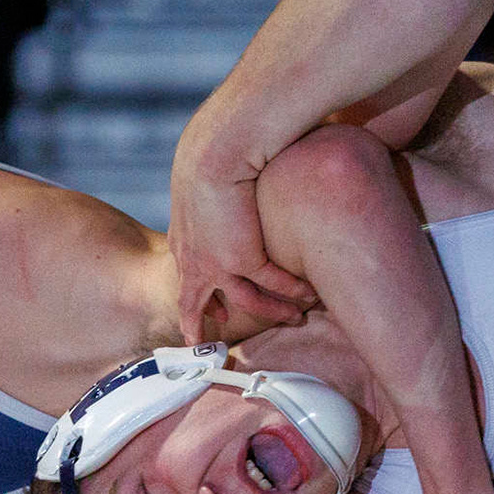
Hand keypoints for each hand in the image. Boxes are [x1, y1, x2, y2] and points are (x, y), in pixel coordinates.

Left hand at [169, 126, 316, 342]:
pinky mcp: (243, 259)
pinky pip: (273, 283)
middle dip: (202, 323)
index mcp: (183, 236)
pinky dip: (293, 290)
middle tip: (207, 342)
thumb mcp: (199, 176)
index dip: (197, 297)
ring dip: (274, 311)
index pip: (187, 275)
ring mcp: (218, 263)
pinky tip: (309, 294)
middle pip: (196, 302)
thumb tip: (223, 181)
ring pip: (247, 300)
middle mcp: (195, 257)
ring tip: (296, 317)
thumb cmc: (212, 150)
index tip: (209, 309)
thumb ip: (210, 191)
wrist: (215, 152)